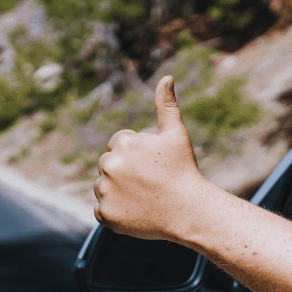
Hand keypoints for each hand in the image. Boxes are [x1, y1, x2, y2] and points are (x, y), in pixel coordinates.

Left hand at [94, 76, 208, 240]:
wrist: (189, 210)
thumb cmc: (184, 170)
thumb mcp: (176, 135)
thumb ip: (166, 105)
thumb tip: (166, 77)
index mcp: (123, 142)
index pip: (117, 144)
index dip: (136, 155)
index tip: (152, 165)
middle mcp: (109, 164)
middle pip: (107, 164)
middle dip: (124, 171)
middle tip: (149, 182)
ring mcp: (105, 190)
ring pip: (103, 186)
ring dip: (118, 191)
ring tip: (144, 197)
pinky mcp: (105, 214)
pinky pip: (102, 209)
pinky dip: (116, 211)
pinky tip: (136, 211)